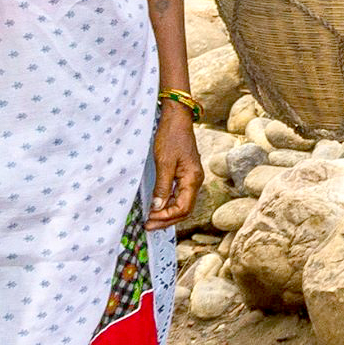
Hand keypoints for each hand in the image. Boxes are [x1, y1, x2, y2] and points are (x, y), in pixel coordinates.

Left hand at [147, 104, 203, 230]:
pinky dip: (168, 203)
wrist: (177, 118)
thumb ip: (162, 187)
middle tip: (148, 226)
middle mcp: (195, 181)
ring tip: (151, 219)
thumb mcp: (164, 163)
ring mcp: (191, 177)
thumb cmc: (171, 137)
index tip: (150, 220)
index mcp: (193, 179)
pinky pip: (179, 195)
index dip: (166, 217)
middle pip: (184, 209)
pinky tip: (157, 206)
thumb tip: (157, 208)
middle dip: (166, 220)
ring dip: (167, 213)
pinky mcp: (185, 173)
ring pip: (182, 203)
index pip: (183, 208)